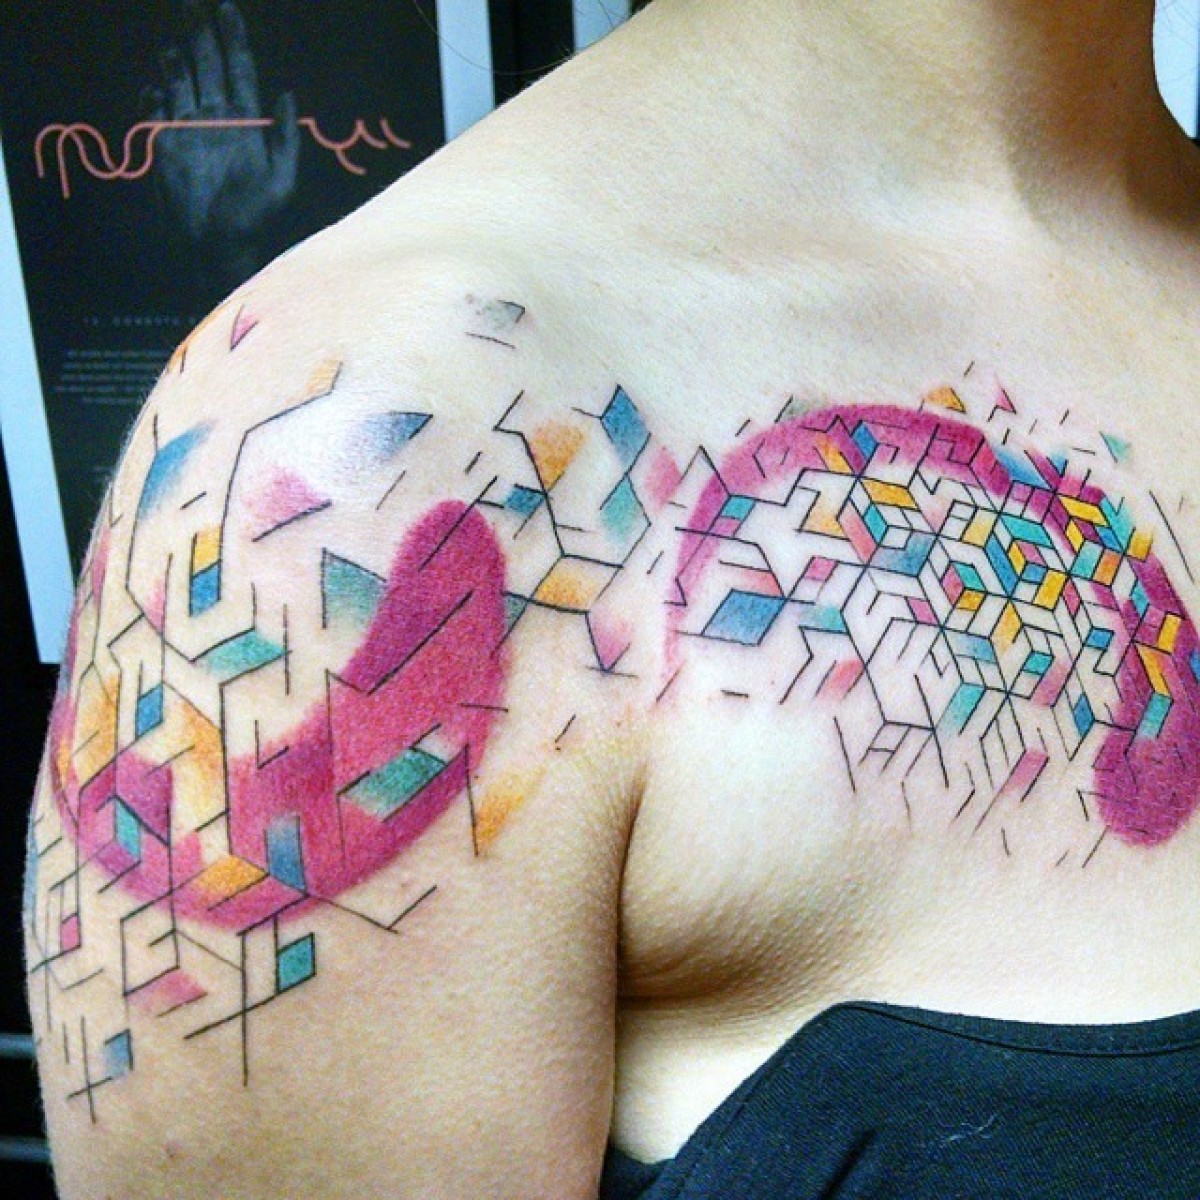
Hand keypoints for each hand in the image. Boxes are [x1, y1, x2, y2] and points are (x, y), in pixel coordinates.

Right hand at [145, 0, 298, 246]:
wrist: (219, 247)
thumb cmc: (255, 219)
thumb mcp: (282, 182)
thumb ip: (285, 140)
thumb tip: (287, 94)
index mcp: (247, 122)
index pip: (240, 69)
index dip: (233, 39)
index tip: (226, 9)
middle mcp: (218, 118)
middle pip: (207, 64)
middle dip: (200, 33)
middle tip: (191, 3)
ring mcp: (190, 128)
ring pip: (180, 79)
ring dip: (175, 60)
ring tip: (175, 48)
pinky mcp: (165, 143)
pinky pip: (155, 108)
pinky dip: (154, 96)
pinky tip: (158, 91)